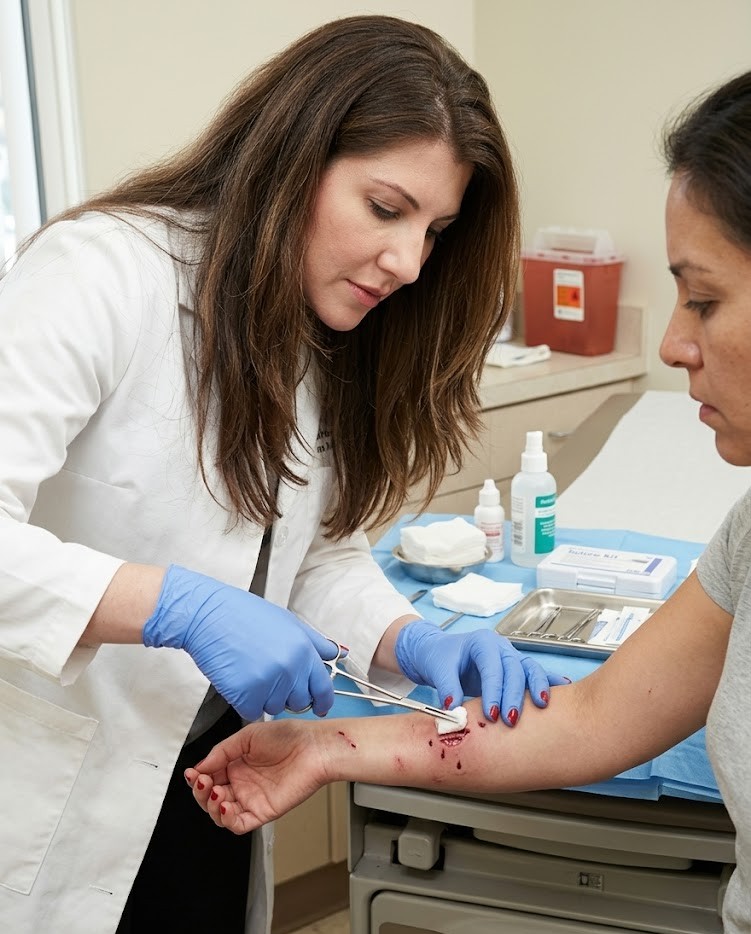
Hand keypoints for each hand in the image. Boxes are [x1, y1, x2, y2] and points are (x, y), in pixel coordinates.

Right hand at [143, 564, 337, 720]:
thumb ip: (315, 642)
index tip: (320, 707)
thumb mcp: (288, 622)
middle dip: (288, 695)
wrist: (209, 615)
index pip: (323, 688)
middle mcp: (291, 669)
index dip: (322, 700)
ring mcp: (269, 683)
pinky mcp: (247, 695)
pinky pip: (252, 711)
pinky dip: (245, 701)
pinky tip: (239, 680)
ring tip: (251, 671)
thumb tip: (339, 653)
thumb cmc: (245, 615)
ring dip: (265, 697)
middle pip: (299, 701)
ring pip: (274, 707)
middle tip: (271, 677)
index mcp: (304, 650)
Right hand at [185, 720, 325, 832]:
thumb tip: (200, 766)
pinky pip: (239, 824)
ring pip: (220, 814)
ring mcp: (251, 799)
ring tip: (213, 791)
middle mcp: (242, 784)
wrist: (314, 747)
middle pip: (210, 797)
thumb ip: (222, 751)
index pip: (209, 776)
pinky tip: (224, 806)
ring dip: (210, 806)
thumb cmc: (288, 736)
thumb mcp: (248, 736)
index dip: (198, 777)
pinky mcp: (263, 812)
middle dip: (200, 792)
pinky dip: (227, 820)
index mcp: (236, 765)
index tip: (192, 773)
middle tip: (201, 781)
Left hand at [395, 620, 567, 725]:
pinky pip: (535, 674)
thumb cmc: (440, 658)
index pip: (493, 666)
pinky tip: (564, 688)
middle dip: (515, 695)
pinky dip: (549, 681)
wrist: (440, 654)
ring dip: (537, 688)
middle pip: (515, 668)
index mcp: (482, 642)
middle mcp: (501, 647)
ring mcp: (511, 658)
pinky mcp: (516, 670)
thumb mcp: (438, 668)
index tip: (491, 714)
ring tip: (542, 705)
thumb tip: (453, 709)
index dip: (494, 690)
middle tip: (511, 719)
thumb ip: (446, 686)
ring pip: (530, 669)